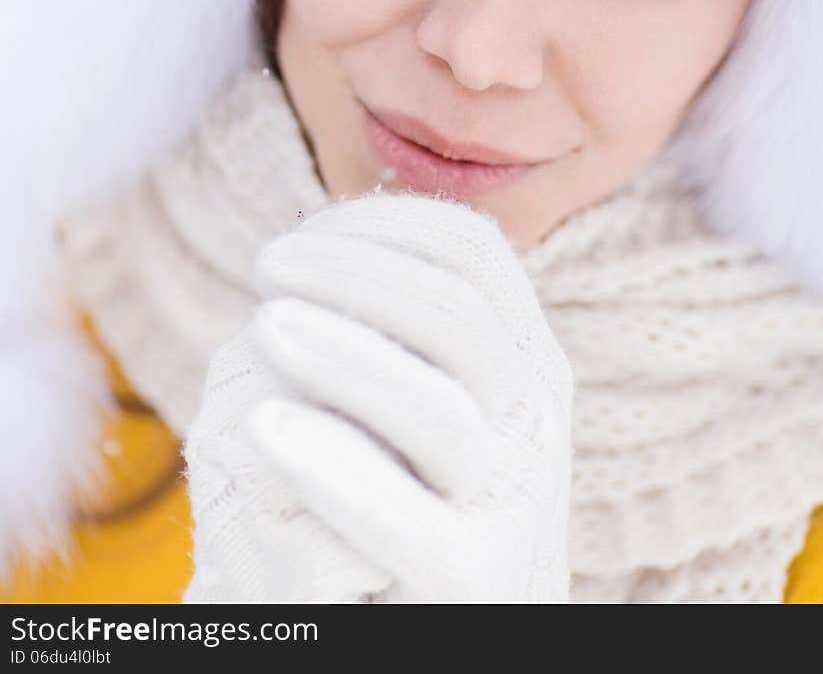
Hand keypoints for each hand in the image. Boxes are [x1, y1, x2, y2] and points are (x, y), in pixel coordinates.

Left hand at [185, 190, 573, 602]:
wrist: (440, 624)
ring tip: (262, 326)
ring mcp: (511, 502)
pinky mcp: (468, 582)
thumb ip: (401, 322)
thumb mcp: (425, 391)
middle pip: (457, 312)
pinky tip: (265, 426)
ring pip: (438, 405)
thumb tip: (334, 233)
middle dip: (355, 272)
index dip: (386, 224)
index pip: (475, 253)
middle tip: (265, 266)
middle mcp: (535, 419)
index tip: (303, 232)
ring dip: (345, 352)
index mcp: (524, 357)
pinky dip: (334, 463)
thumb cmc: (408, 491)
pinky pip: (404, 517)